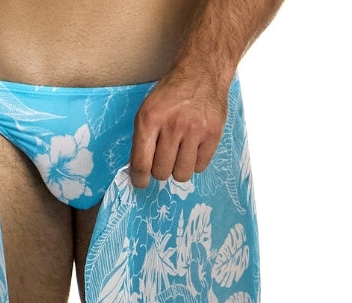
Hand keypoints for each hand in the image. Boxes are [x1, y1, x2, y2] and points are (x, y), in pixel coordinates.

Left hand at [129, 67, 228, 187]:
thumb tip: (138, 172)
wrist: (201, 71)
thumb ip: (141, 141)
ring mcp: (195, 130)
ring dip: (179, 168)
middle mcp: (173, 125)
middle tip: (165, 156)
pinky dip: (195, 162)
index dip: (140, 179)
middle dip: (161, 169)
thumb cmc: (171, 95)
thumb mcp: (147, 111)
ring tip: (180, 152)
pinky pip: (200, 167)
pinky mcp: (213, 134)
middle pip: (162, 172)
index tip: (141, 182)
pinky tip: (194, 147)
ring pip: (181, 174)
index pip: (142, 164)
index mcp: (150, 119)